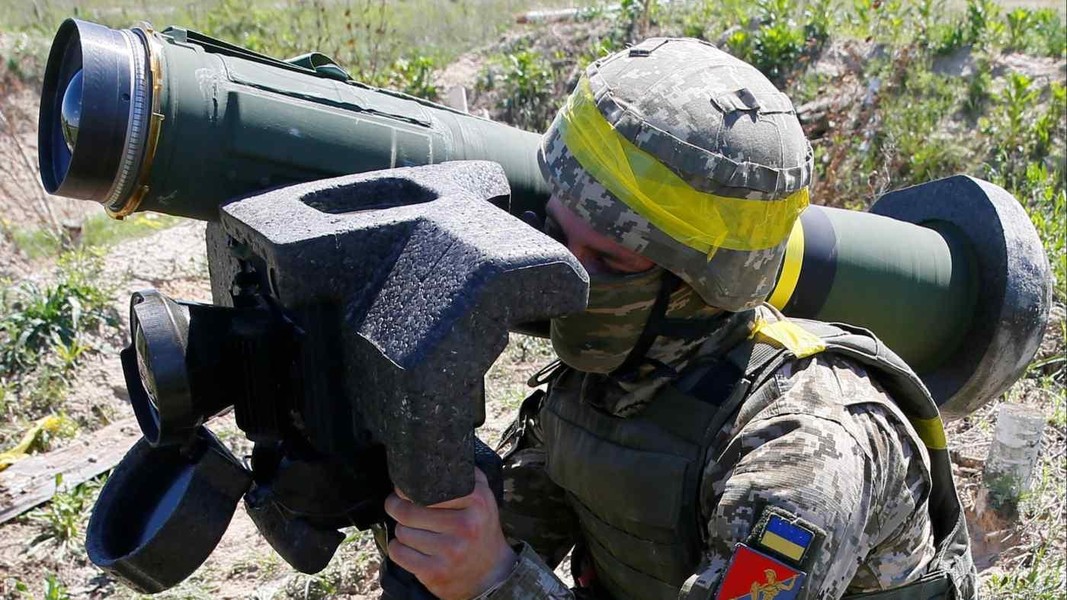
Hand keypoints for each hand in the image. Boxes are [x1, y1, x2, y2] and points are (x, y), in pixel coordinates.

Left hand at [384, 469, 516, 599]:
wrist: (492, 573)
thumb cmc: (481, 531)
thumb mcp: (484, 499)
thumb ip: (468, 476)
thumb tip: (442, 453)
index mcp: (477, 503)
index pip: (429, 488)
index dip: (407, 488)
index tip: (402, 488)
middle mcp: (465, 526)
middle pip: (408, 511)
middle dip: (395, 506)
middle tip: (395, 504)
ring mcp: (450, 551)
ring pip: (402, 532)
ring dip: (401, 530)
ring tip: (411, 528)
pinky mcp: (435, 572)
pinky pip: (399, 553)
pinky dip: (398, 548)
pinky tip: (409, 546)